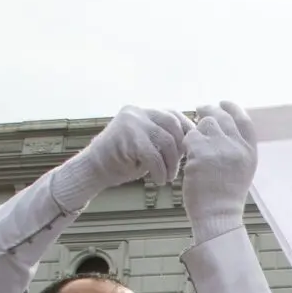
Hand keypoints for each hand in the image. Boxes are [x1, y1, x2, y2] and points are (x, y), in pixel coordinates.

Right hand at [51, 105, 190, 210]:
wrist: (94, 169)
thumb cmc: (125, 161)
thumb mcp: (149, 144)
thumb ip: (166, 138)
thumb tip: (196, 143)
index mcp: (145, 111)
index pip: (175, 116)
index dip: (188, 134)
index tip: (193, 152)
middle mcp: (138, 111)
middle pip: (174, 126)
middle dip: (181, 150)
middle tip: (179, 169)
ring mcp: (131, 122)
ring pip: (167, 141)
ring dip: (172, 164)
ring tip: (168, 178)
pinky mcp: (126, 136)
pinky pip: (153, 155)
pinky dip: (160, 171)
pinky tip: (159, 181)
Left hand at [181, 101, 258, 244]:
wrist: (217, 215)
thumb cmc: (226, 196)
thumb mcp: (242, 170)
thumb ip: (236, 148)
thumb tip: (224, 128)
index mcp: (250, 152)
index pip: (244, 119)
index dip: (233, 108)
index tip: (223, 103)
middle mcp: (238, 148)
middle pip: (222, 117)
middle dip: (209, 111)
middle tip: (199, 109)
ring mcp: (220, 150)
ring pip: (205, 124)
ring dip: (197, 128)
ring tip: (193, 138)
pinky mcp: (202, 154)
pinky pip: (190, 137)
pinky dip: (186, 142)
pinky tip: (186, 152)